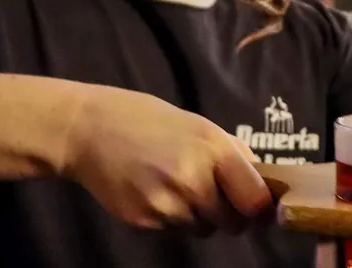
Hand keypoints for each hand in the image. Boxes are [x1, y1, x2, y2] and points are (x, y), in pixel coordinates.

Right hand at [63, 86, 271, 232]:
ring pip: (203, 229)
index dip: (260, 208)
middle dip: (229, 213)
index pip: (255, 202)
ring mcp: (166, 205)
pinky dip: (171, 217)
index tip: (256, 205)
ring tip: (176, 186)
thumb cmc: (148, 121)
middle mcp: (192, 180)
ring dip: (198, 216)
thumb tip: (263, 183)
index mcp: (213, 150)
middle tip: (212, 192)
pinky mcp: (144, 221)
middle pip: (233, 223)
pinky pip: (174, 230)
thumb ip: (233, 154)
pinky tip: (154, 191)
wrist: (87, 129)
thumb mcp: (199, 125)